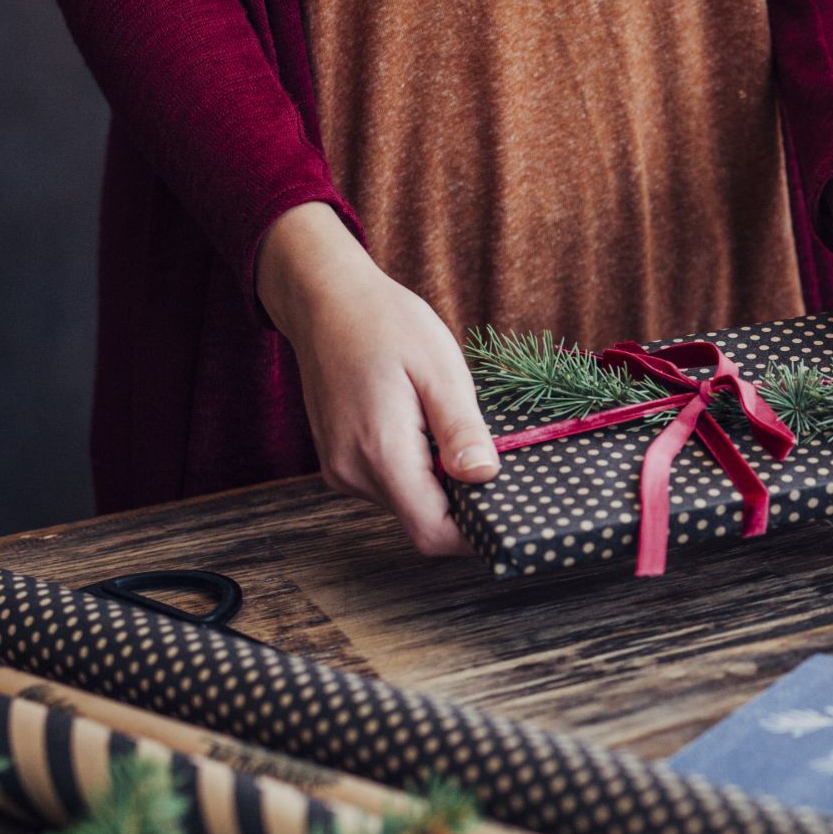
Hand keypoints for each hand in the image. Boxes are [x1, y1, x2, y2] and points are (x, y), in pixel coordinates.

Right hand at [255, 202, 499, 554]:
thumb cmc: (385, 323)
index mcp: (381, 452)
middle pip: (421, 520)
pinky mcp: (339, 461)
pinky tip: (423, 424)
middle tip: (489, 453)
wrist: (325, 298)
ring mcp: (341, 469)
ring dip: (438, 481)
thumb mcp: (439, 369)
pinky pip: (389, 483)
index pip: (431, 533)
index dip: (473, 535)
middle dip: (461, 500)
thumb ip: (461, 430)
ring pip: (406, 502)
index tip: (507, 513)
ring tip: (447, 425)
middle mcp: (353, 472)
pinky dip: (416, 467)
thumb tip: (485, 477)